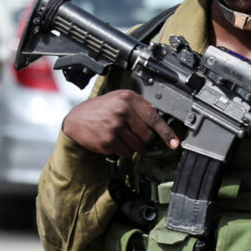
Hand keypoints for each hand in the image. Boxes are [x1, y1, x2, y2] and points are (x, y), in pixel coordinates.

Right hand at [60, 89, 178, 156]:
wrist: (76, 120)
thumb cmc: (100, 109)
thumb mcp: (119, 100)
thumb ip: (139, 108)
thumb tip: (160, 126)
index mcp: (128, 98)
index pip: (154, 117)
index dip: (166, 132)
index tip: (174, 143)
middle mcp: (122, 110)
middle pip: (148, 135)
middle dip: (144, 139)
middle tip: (133, 133)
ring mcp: (115, 126)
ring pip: (138, 146)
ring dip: (132, 146)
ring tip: (121, 136)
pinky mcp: (108, 140)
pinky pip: (126, 152)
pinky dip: (122, 150)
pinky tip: (113, 141)